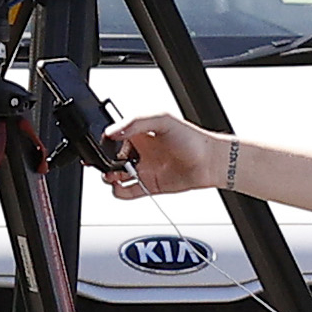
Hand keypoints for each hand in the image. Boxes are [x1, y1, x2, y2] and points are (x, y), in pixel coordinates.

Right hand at [98, 110, 223, 199]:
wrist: (210, 162)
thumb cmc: (192, 138)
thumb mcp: (163, 119)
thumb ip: (135, 122)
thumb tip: (113, 132)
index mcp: (140, 132)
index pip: (114, 135)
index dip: (104, 139)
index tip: (101, 143)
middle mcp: (140, 151)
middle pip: (110, 156)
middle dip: (102, 160)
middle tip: (104, 161)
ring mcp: (143, 168)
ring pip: (115, 175)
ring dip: (108, 176)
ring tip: (112, 174)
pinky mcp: (149, 185)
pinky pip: (128, 192)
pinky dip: (119, 192)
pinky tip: (120, 187)